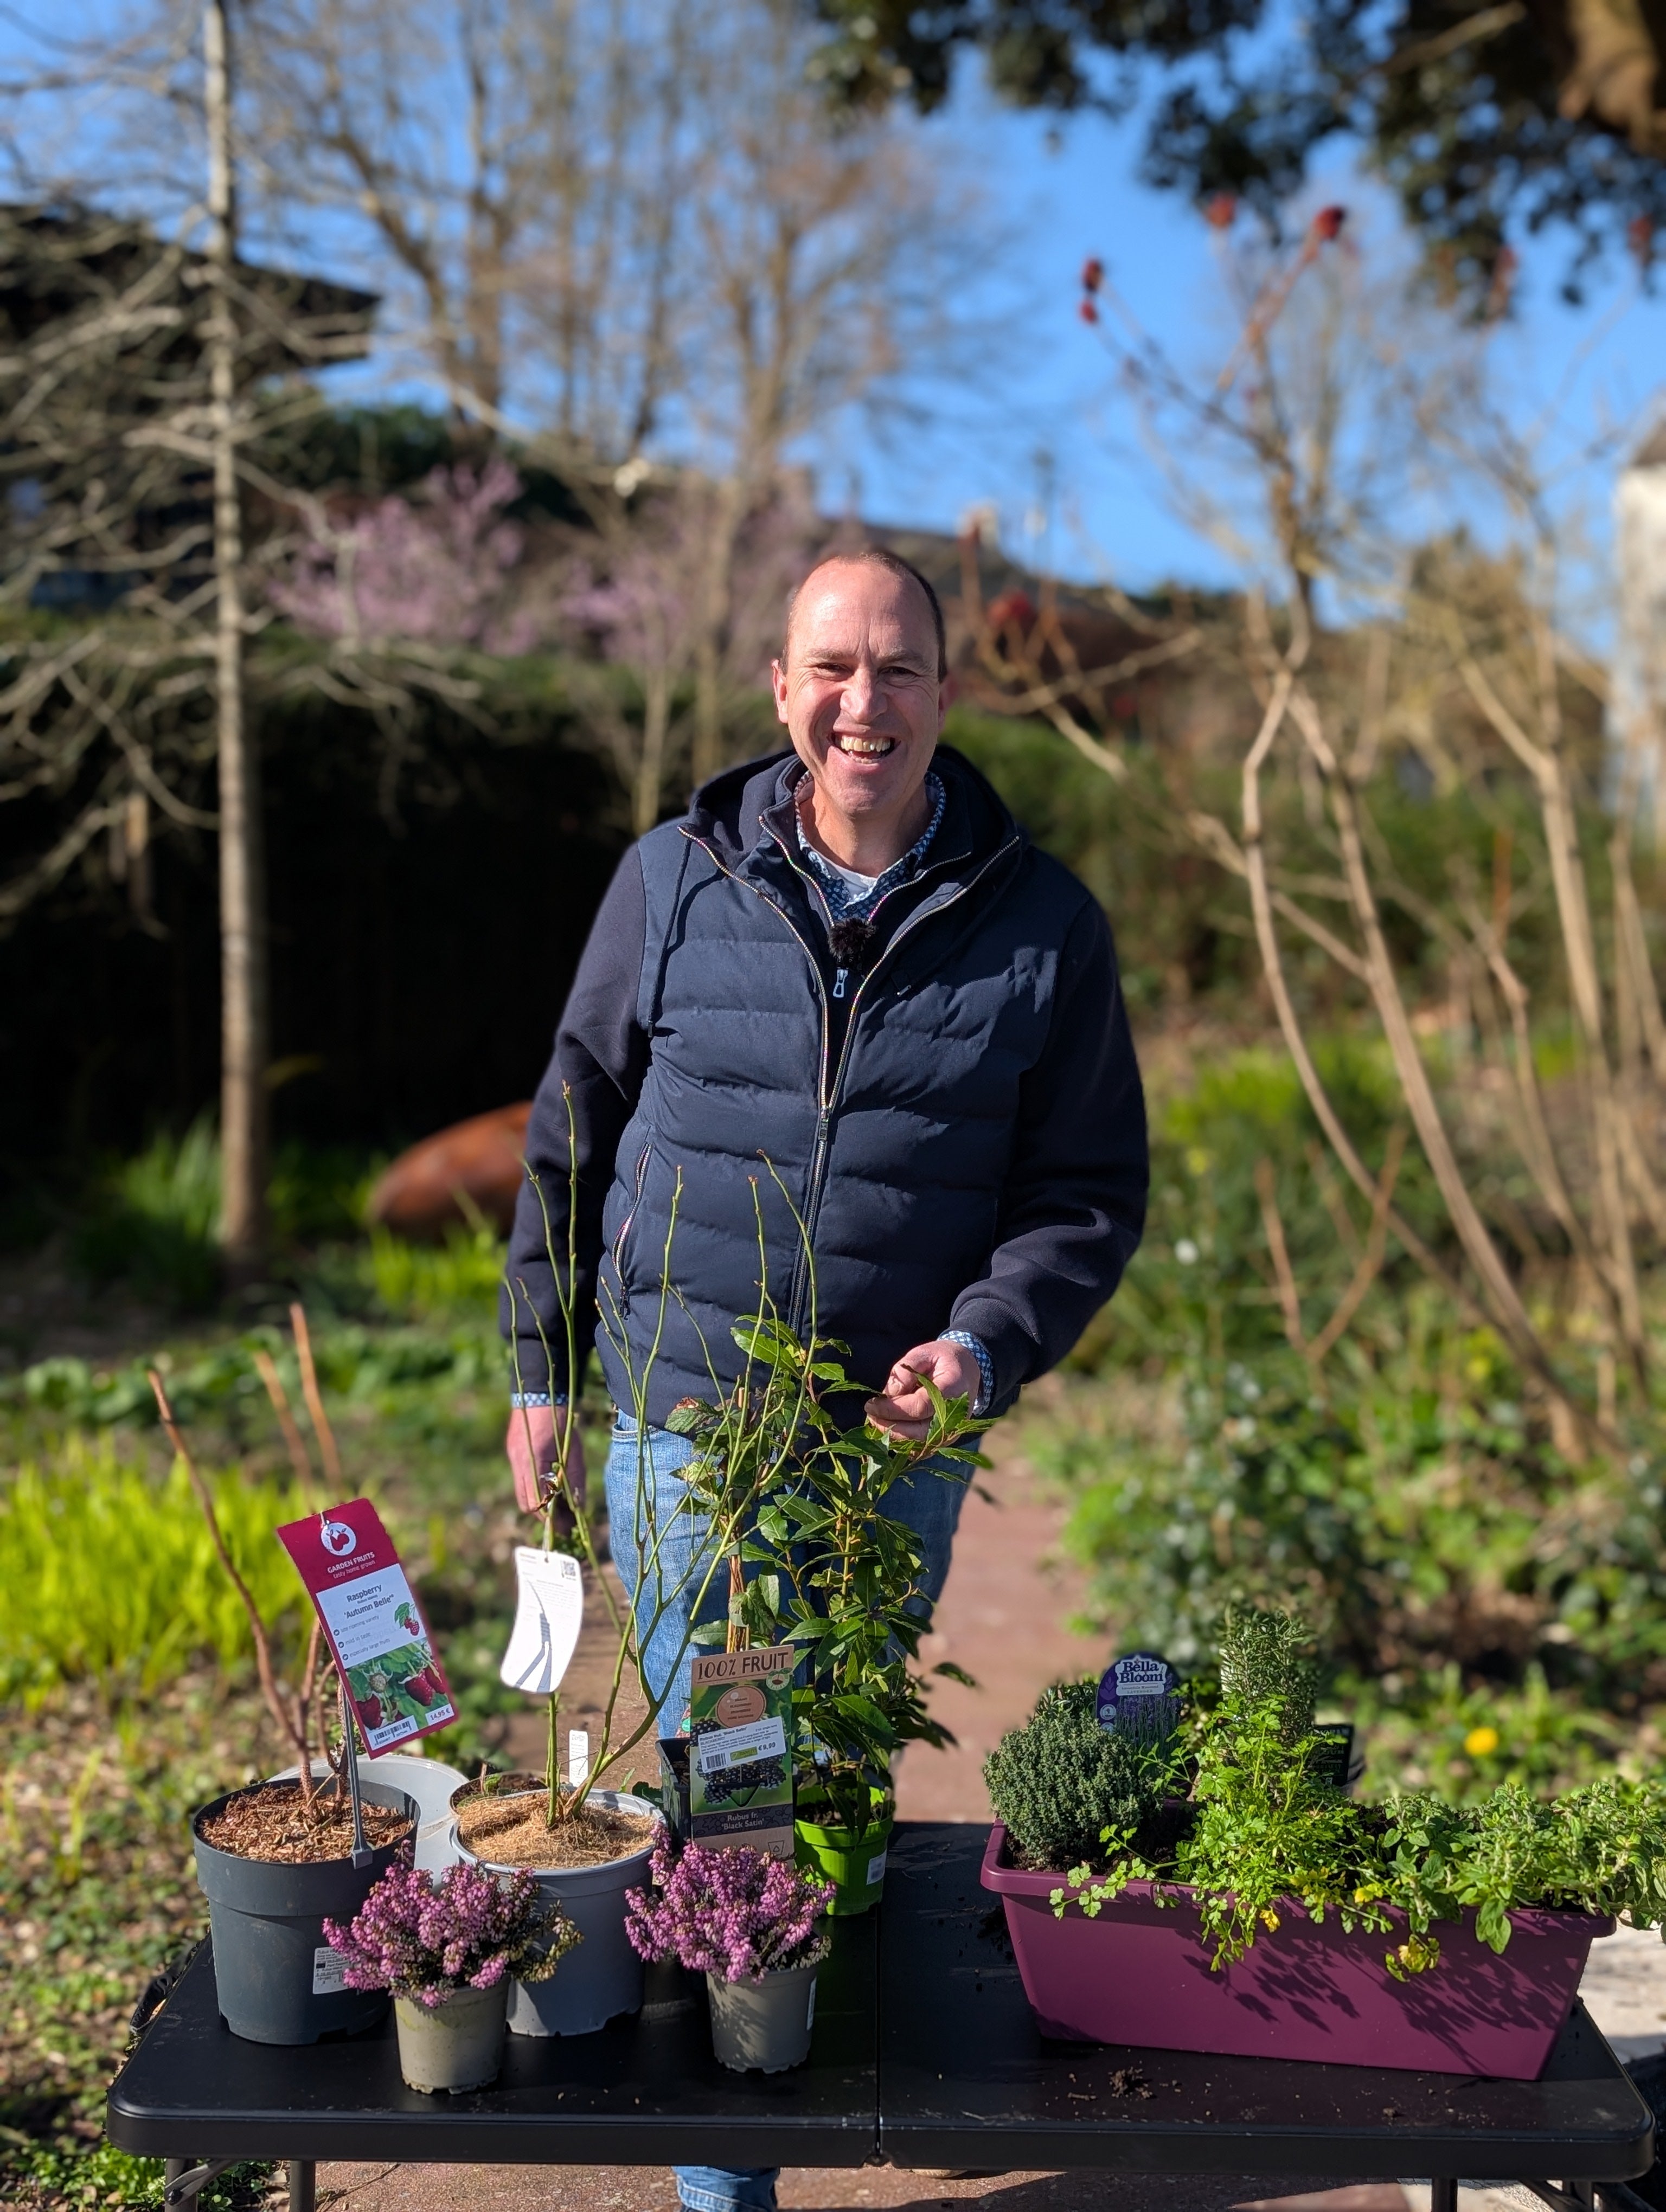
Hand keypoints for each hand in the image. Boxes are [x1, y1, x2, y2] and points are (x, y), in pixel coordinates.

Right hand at [505, 1402, 587, 1523]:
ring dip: (539, 1502)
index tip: (567, 1525)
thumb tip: (578, 1506)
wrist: (539, 1394)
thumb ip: (574, 1479)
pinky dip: (534, 1488)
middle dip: (544, 1514)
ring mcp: (513, 1459)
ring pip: (522, 1494)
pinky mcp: (512, 1454)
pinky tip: (548, 1484)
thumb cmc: (562, 1421)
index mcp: (534, 1462)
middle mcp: (519, 1463)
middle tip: (564, 1518)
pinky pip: (521, 1480)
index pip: (537, 1503)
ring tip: (559, 1503)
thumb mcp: (574, 1451)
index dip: (552, 1518)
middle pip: (526, 1503)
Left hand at [864, 1338, 980, 1442]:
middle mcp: (956, 1416)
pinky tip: (889, 1427)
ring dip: (893, 1435)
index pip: (919, 1407)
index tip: (871, 1404)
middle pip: (918, 1432)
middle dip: (889, 1426)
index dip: (892, 1409)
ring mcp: (952, 1431)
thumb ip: (905, 1371)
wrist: (967, 1370)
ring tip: (877, 1420)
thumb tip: (889, 1394)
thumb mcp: (924, 1353)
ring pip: (917, 1444)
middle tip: (870, 1414)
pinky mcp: (945, 1440)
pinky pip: (920, 1447)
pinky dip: (902, 1441)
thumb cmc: (943, 1359)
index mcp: (953, 1389)